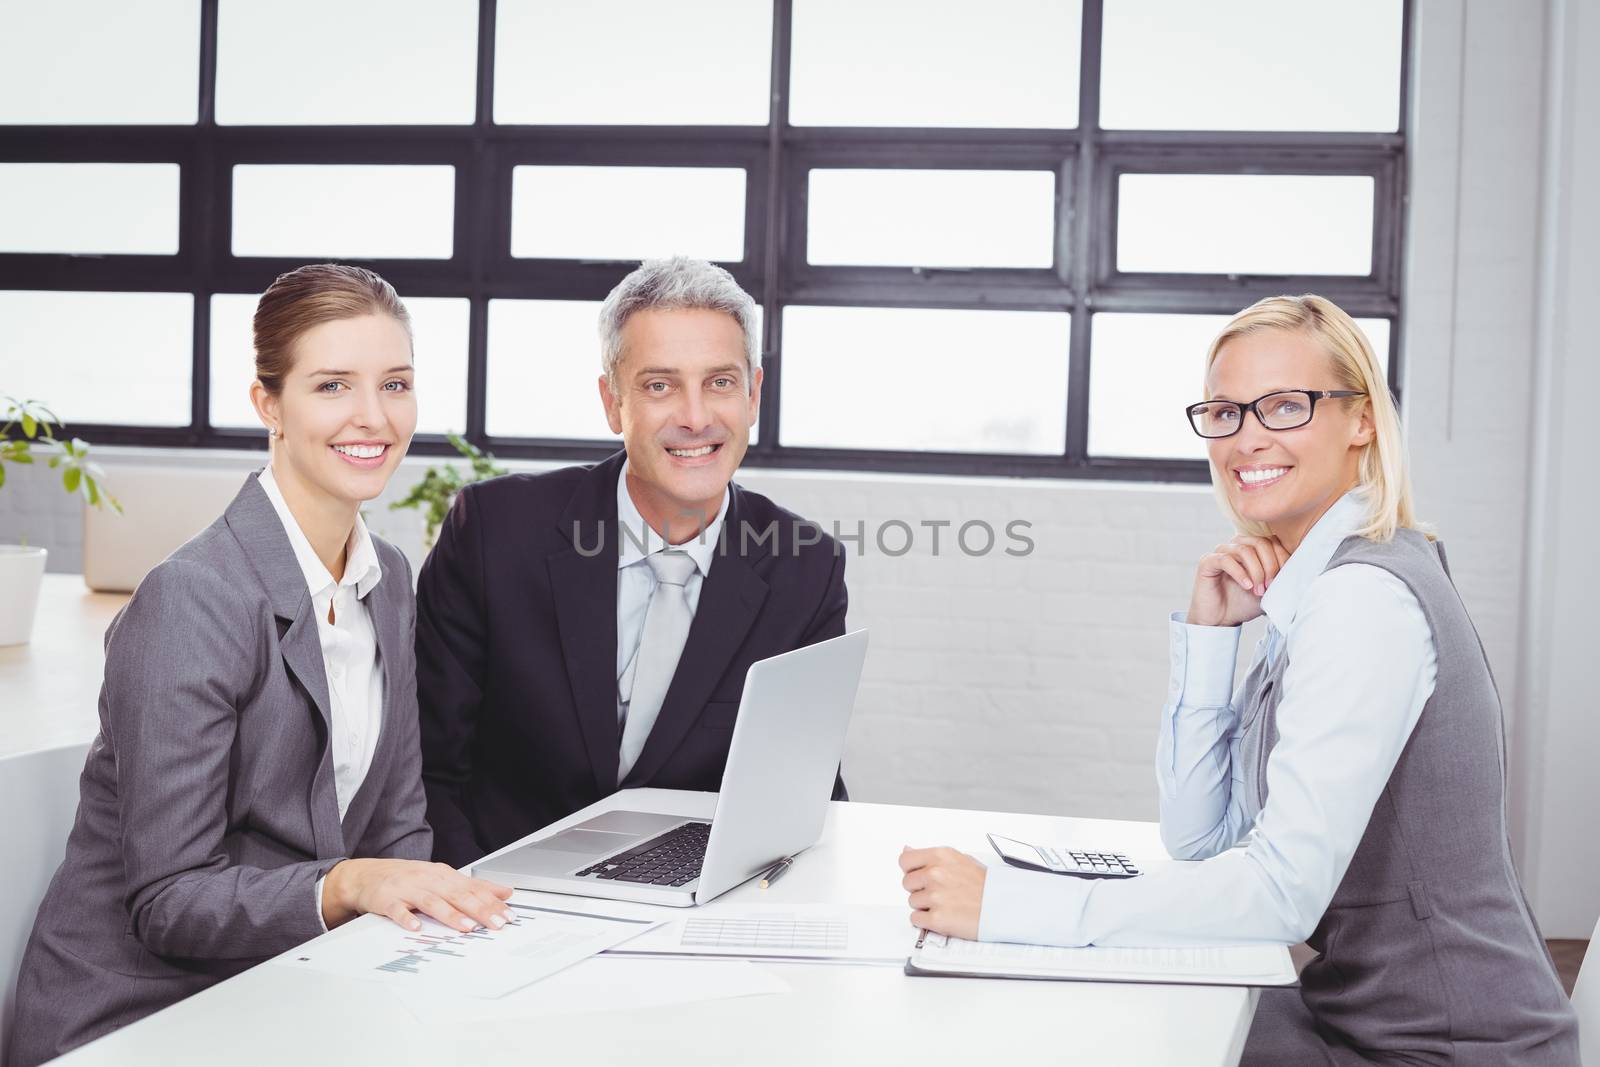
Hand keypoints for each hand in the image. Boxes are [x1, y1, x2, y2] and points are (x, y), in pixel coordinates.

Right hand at [323, 858, 513, 932]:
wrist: (366, 875)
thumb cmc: (409, 878)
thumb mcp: (443, 878)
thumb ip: (474, 886)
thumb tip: (505, 892)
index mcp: (444, 875)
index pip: (473, 889)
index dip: (493, 902)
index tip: (509, 915)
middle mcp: (428, 879)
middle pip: (457, 894)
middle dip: (479, 909)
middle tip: (496, 923)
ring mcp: (407, 889)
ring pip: (432, 902)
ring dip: (450, 915)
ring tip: (467, 927)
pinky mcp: (387, 899)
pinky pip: (398, 910)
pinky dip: (407, 919)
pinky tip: (416, 928)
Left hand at [899, 846, 985, 940]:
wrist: (1003, 906)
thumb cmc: (985, 885)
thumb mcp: (960, 859)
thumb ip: (932, 856)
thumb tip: (908, 850)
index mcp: (940, 856)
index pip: (905, 860)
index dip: (911, 870)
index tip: (919, 876)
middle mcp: (935, 874)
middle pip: (907, 883)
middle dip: (920, 889)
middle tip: (939, 892)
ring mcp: (935, 896)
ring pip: (912, 902)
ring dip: (925, 905)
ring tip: (946, 904)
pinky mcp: (937, 918)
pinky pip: (916, 919)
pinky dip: (926, 921)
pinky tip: (942, 915)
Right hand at [1187, 535, 1290, 627]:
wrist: (1220, 620)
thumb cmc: (1243, 603)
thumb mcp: (1268, 589)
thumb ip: (1279, 576)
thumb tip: (1301, 569)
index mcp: (1251, 548)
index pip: (1272, 541)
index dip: (1282, 557)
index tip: (1284, 578)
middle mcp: (1235, 546)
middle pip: (1260, 542)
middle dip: (1270, 565)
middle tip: (1270, 586)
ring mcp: (1220, 552)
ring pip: (1244, 549)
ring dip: (1256, 571)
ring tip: (1258, 590)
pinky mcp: (1207, 562)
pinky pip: (1226, 560)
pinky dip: (1240, 573)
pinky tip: (1247, 586)